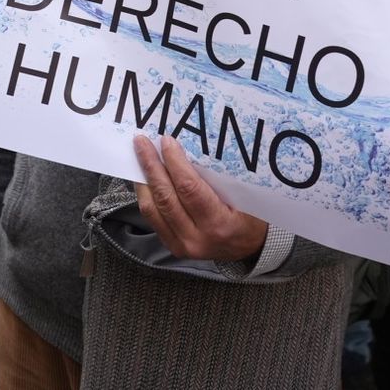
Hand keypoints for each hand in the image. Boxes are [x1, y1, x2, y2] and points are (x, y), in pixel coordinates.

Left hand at [133, 134, 268, 261]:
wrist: (249, 248)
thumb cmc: (250, 217)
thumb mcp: (242, 196)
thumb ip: (214, 179)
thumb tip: (186, 150)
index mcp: (218, 224)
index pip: (189, 188)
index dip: (175, 163)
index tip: (166, 141)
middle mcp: (197, 238)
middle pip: (166, 197)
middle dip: (151, 166)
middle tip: (142, 142)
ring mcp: (181, 245)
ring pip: (152, 208)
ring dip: (143, 179)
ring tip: (139, 156)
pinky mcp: (172, 246)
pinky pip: (152, 218)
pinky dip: (146, 195)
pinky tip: (144, 178)